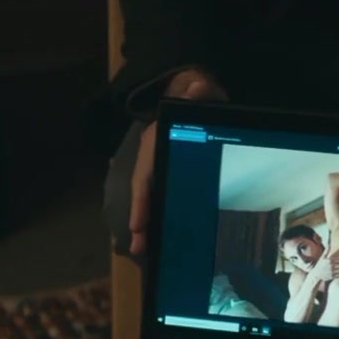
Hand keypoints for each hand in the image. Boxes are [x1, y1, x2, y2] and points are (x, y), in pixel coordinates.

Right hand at [128, 69, 225, 254]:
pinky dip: (158, 216)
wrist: (193, 92)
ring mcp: (159, 163)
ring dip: (145, 223)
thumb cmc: (197, 96)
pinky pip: (161, 196)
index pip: (146, 169)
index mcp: (157, 136)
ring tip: (142, 250)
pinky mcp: (170, 171)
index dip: (142, 196)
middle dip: (140, 217)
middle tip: (138, 248)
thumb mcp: (200, 92)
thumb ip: (199, 92)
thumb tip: (196, 88)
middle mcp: (153, 153)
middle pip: (145, 189)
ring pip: (150, 195)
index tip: (137, 223)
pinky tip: (161, 238)